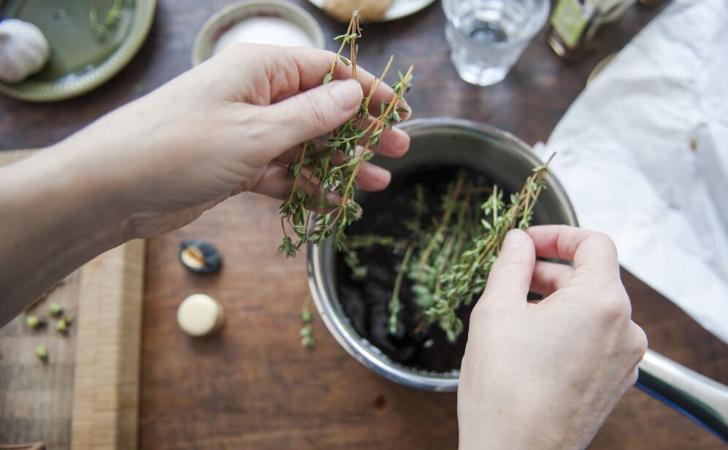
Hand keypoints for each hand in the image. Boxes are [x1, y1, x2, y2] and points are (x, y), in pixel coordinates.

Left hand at [56, 44, 409, 237]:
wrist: (110, 189)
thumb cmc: (178, 147)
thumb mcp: (254, 132)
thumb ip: (310, 116)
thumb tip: (354, 93)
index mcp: (259, 70)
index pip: (326, 70)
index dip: (366, 90)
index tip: (399, 112)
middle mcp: (254, 96)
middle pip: (321, 108)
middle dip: (360, 130)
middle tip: (399, 150)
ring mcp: (245, 132)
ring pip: (305, 145)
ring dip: (339, 164)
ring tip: (375, 184)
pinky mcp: (235, 165)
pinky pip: (283, 173)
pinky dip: (307, 187)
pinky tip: (335, 204)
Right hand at [457, 226, 646, 449]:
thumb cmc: (506, 392)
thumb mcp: (496, 311)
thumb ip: (511, 264)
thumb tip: (518, 242)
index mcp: (603, 302)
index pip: (594, 244)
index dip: (558, 235)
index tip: (528, 242)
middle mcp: (625, 329)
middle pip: (594, 277)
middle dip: (551, 271)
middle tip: (511, 278)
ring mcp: (625, 360)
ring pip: (594, 310)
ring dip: (558, 301)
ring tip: (517, 315)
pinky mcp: (615, 383)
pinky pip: (597, 339)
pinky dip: (569, 329)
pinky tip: (533, 344)